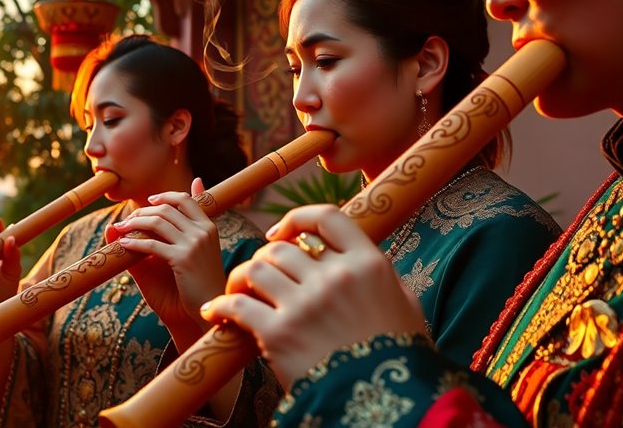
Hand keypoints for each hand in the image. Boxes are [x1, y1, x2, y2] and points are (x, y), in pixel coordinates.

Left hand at [112, 178, 225, 331]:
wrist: (208, 308)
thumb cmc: (197, 284)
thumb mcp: (189, 252)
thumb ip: (175, 231)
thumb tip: (171, 200)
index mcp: (208, 227)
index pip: (186, 199)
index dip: (165, 196)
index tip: (149, 201)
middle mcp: (203, 231)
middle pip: (167, 209)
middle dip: (142, 212)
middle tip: (126, 221)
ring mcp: (194, 244)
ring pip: (157, 222)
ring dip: (133, 223)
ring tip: (120, 229)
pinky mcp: (183, 259)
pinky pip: (152, 244)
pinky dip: (134, 243)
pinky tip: (123, 245)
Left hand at [200, 204, 425, 386]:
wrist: (386, 404)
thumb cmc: (400, 357)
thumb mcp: (405, 307)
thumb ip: (383, 276)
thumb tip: (362, 257)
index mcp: (368, 264)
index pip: (326, 217)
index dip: (296, 218)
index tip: (280, 233)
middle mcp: (335, 277)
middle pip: (282, 247)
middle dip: (266, 258)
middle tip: (261, 277)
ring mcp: (306, 304)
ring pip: (256, 268)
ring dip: (241, 278)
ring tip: (238, 291)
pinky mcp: (279, 333)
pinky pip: (238, 304)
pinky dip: (222, 305)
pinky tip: (217, 312)